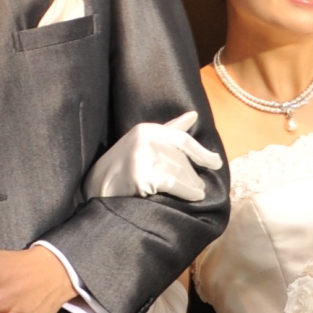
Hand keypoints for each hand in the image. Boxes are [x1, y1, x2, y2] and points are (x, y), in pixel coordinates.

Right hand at [85, 112, 223, 204]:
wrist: (96, 188)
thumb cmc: (124, 166)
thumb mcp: (144, 143)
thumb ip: (170, 130)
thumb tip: (194, 115)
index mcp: (147, 130)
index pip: (182, 139)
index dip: (202, 152)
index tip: (216, 163)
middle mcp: (144, 139)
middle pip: (182, 159)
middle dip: (194, 175)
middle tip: (202, 186)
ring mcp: (142, 158)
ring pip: (179, 172)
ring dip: (192, 185)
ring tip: (199, 193)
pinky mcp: (141, 177)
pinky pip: (173, 184)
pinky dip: (187, 192)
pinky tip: (194, 196)